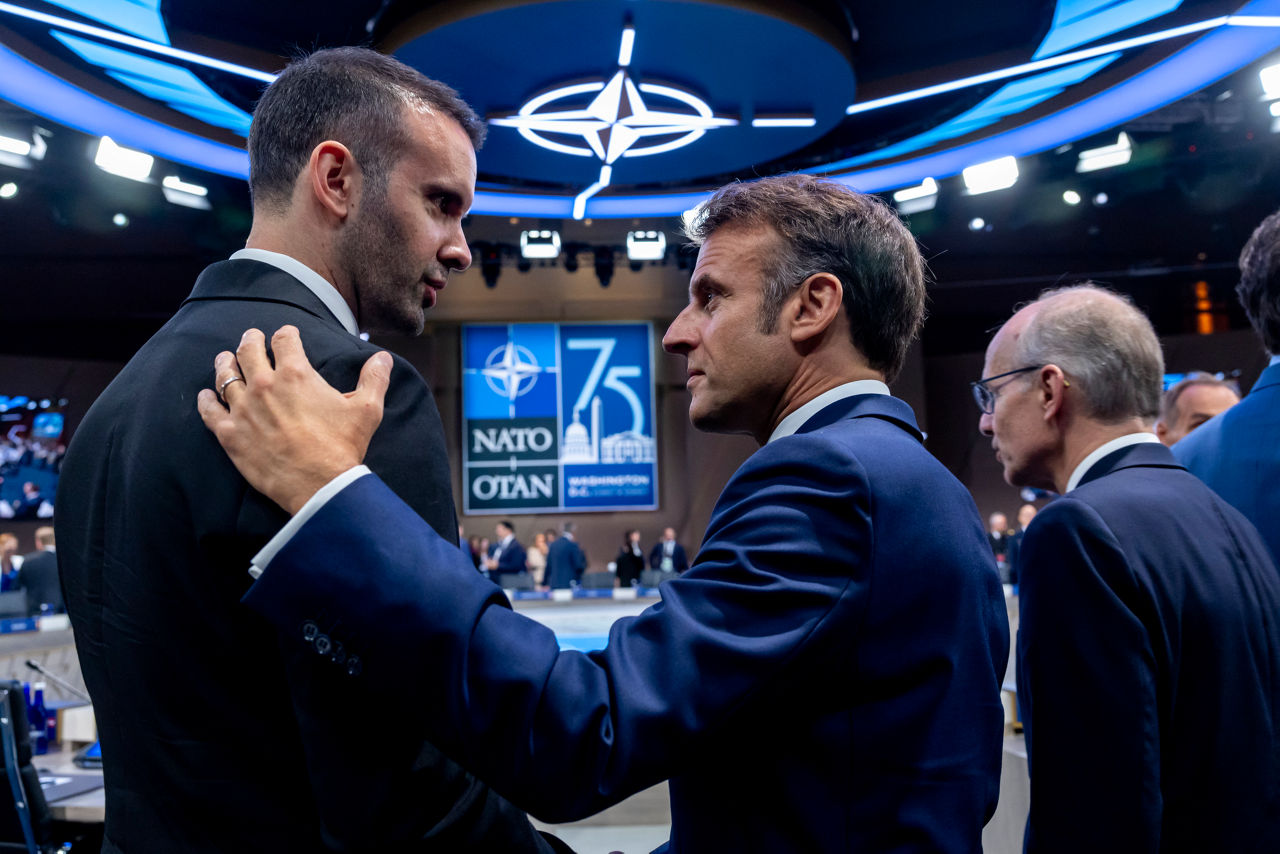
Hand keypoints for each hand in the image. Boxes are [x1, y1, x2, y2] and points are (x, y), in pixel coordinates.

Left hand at [196, 325, 390, 514]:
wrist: (319, 486)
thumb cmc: (343, 447)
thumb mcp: (367, 410)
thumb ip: (374, 379)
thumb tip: (382, 357)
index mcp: (296, 374)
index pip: (284, 340)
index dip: (286, 334)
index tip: (287, 335)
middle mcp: (264, 385)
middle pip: (248, 350)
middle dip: (250, 340)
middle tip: (251, 337)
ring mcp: (243, 409)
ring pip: (226, 376)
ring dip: (225, 364)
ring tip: (225, 359)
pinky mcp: (230, 434)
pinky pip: (209, 411)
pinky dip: (206, 400)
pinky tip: (205, 396)